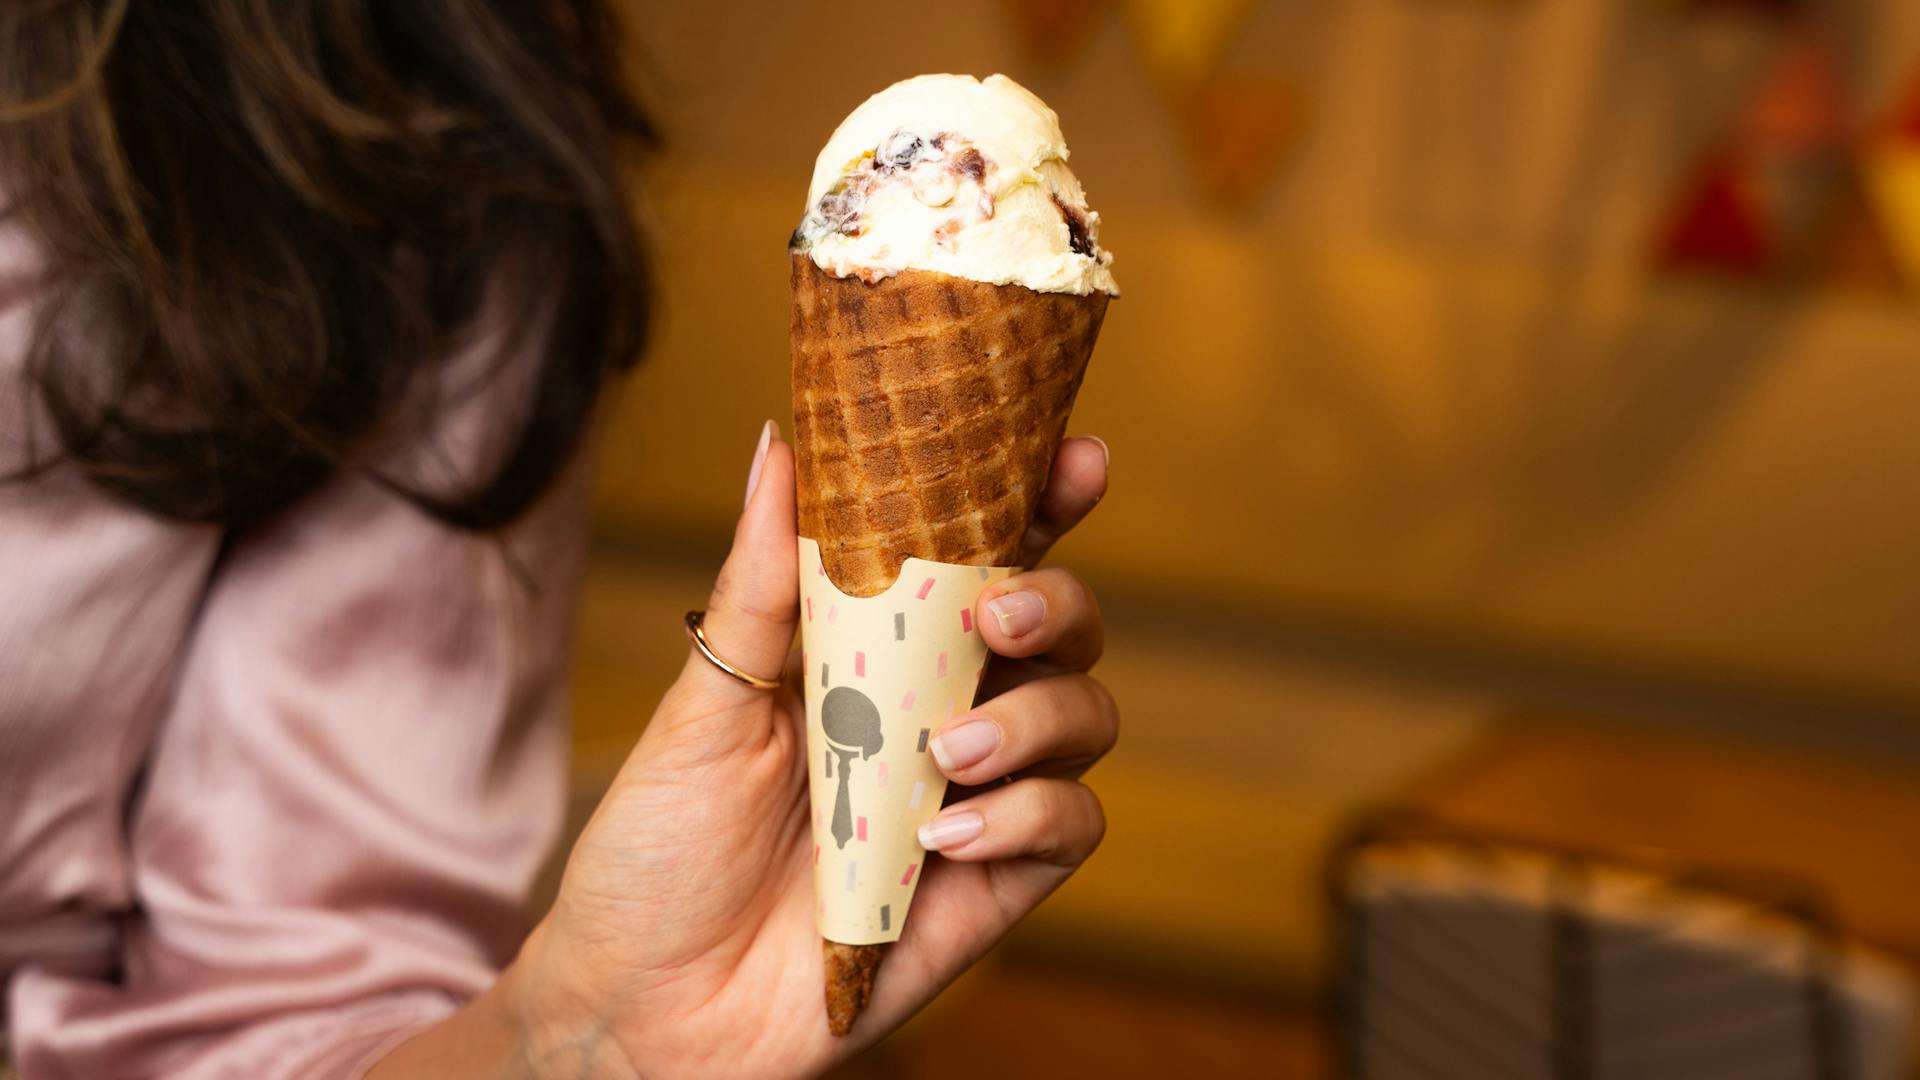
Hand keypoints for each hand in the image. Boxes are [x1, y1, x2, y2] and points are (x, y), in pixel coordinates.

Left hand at [506, 427, 1113, 1076]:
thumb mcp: (704, 703)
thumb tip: (780, 445)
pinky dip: (1029, 813)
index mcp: (876, 650)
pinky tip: (949, 831)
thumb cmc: (660, 850)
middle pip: (1063, 626)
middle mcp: (941, 711)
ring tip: (945, 751)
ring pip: (1086, 716)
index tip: (1077, 459)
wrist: (644, 1008)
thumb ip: (761, 581)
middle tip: (995, 613)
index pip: (982, 557)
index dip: (1045, 501)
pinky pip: (1072, 827)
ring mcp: (975, 797)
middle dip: (1058, 600)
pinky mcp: (992, 885)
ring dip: (1038, 715)